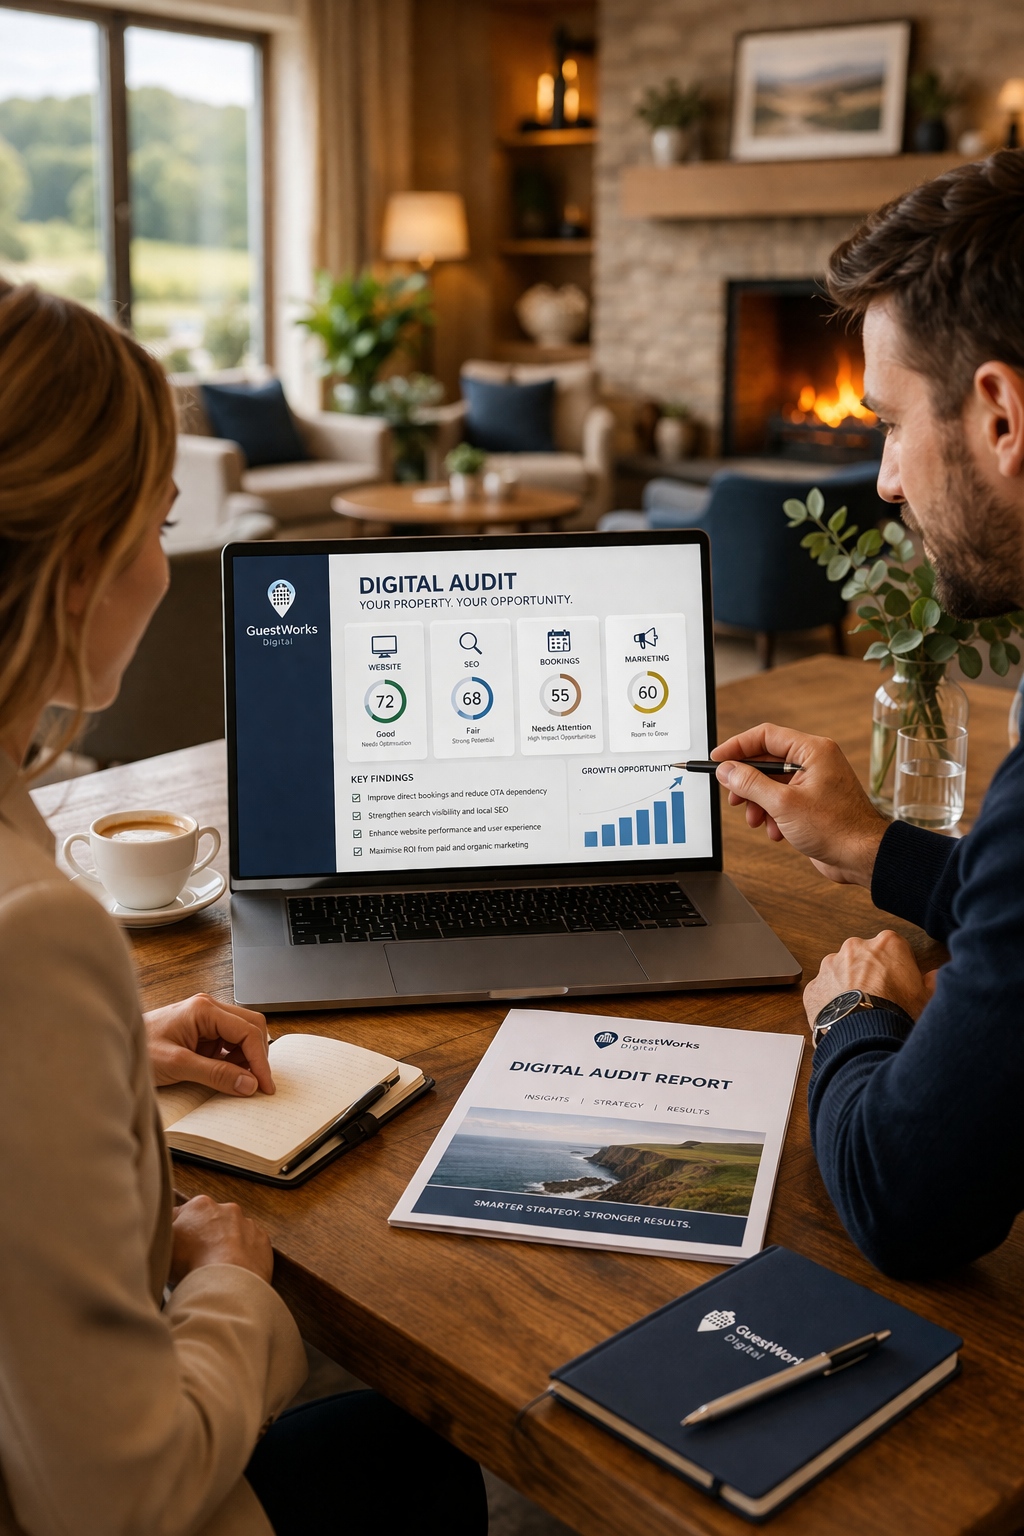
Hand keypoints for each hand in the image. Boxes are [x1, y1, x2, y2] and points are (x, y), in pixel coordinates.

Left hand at [145, 993, 273, 1097]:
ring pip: (243, 1035)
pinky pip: (230, 1043)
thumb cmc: (140, 1049)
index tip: (264, 1085)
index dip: (260, 1060)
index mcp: (204, 1009)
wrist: (117, 1047)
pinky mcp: (203, 1032)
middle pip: (251, 1027)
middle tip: (257, 1085)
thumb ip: (215, 1074)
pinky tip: (227, 1075)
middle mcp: (209, 1009)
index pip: (247, 1031)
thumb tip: (248, 1084)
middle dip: (257, 1056)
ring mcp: (207, 1019)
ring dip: (246, 1059)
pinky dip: (234, 1060)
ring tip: (238, 1081)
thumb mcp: (178, 1065)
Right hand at [170, 1194, 272, 1284]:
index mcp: (200, 1205)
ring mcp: (247, 1225)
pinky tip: (233, 1272)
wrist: (226, 1283)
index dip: (178, 1235)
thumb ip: (161, 1230)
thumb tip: (162, 1225)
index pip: (183, 1215)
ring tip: (215, 1269)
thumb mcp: (161, 1244)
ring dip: (225, 1247)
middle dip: (203, 1238)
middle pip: (209, 1224)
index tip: (177, 1250)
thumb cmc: (191, 1263)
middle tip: (195, 1261)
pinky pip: (250, 1247)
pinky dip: (243, 1257)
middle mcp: (227, 1209)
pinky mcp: (262, 1242)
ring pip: (231, 1234)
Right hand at [712, 724, 887, 886]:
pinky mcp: (813, 803)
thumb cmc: (837, 828)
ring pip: (771, 784)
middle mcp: (814, 762)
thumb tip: (727, 770)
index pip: (765, 736)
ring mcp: (814, 783)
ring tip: (756, 820)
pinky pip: (782, 801)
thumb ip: (750, 784)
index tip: (718, 759)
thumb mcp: (784, 804)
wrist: (863, 857)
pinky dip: (773, 815)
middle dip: (748, 783)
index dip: (737, 747)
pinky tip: (776, 831)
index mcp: (813, 751)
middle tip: (734, 797)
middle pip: (766, 762)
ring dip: (759, 804)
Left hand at [802, 930, 931, 1028]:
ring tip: (861, 1012)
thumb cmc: (897, 1015)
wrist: (864, 1036)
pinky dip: (831, 1003)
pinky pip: (824, 992)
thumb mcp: (927, 999)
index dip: (899, 969)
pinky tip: (843, 1019)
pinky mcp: (814, 986)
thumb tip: (935, 977)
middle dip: (871, 974)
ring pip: (841, 973)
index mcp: (887, 944)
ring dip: (848, 987)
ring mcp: (830, 965)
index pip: (895, 949)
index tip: (901, 985)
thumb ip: (932, 982)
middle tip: (881, 999)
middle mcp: (855, 947)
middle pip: (865, 958)